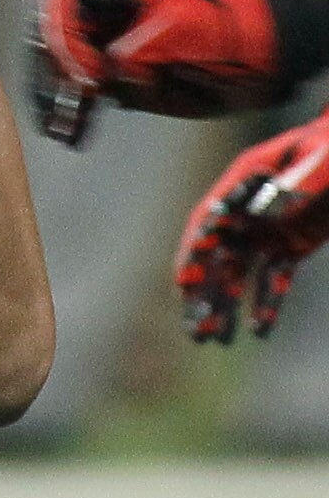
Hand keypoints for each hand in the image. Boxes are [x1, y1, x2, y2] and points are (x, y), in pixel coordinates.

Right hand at [29, 0, 281, 144]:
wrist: (266, 51)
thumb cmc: (229, 26)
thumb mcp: (183, 28)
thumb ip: (141, 47)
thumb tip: (109, 71)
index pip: (63, 6)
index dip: (65, 40)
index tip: (87, 74)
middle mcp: (106, 20)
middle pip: (53, 39)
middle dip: (51, 73)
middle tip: (61, 105)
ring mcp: (112, 50)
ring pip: (64, 72)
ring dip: (56, 101)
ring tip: (57, 130)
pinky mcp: (123, 80)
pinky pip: (87, 97)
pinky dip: (78, 116)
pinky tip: (71, 137)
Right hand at [177, 106, 328, 342]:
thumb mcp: (320, 159)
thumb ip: (292, 183)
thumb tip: (260, 210)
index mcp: (244, 180)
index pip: (210, 221)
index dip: (195, 251)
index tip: (183, 283)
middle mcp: (248, 208)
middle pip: (217, 254)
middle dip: (204, 292)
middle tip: (194, 328)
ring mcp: (268, 227)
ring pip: (239, 271)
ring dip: (226, 303)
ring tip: (214, 338)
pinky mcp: (292, 244)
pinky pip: (274, 278)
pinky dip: (266, 303)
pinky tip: (260, 331)